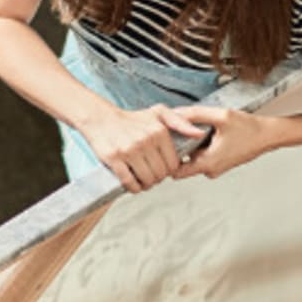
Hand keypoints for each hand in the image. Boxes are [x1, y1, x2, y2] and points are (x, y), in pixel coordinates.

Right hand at [77, 105, 208, 192]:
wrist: (102, 119)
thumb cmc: (132, 119)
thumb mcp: (159, 113)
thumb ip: (181, 123)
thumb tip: (200, 134)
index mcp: (158, 131)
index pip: (173, 164)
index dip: (169, 171)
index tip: (163, 169)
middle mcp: (145, 140)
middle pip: (160, 174)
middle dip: (158, 179)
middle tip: (153, 176)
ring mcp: (129, 150)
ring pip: (146, 180)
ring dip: (146, 185)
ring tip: (144, 180)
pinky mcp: (114, 159)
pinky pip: (129, 182)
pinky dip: (133, 188)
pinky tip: (134, 185)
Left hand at [169, 105, 278, 180]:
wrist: (268, 135)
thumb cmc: (249, 128)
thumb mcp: (221, 116)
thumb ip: (196, 114)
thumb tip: (175, 113)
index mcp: (208, 163)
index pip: (176, 171)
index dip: (168, 158)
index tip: (168, 142)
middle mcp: (211, 170)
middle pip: (183, 163)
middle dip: (180, 147)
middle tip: (180, 129)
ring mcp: (216, 168)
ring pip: (194, 158)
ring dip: (192, 145)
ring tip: (197, 129)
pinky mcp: (220, 163)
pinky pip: (204, 156)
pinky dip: (202, 146)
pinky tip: (208, 132)